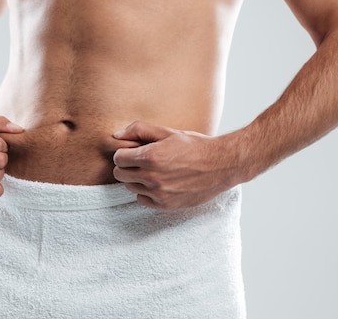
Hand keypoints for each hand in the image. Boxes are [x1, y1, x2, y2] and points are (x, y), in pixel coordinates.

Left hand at [112, 121, 243, 210]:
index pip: (118, 158)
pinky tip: (159, 183)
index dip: (125, 153)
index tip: (134, 151)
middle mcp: (153, 177)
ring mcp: (159, 194)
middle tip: (141, 161)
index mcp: (151, 157)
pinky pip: (142, 200)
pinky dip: (146, 192)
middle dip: (127, 166)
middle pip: (120, 174)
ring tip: (153, 171)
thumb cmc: (194, 146)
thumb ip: (139, 130)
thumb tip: (116, 135)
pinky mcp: (166, 205)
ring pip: (130, 187)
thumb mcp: (167, 132)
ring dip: (137, 179)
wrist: (221, 165)